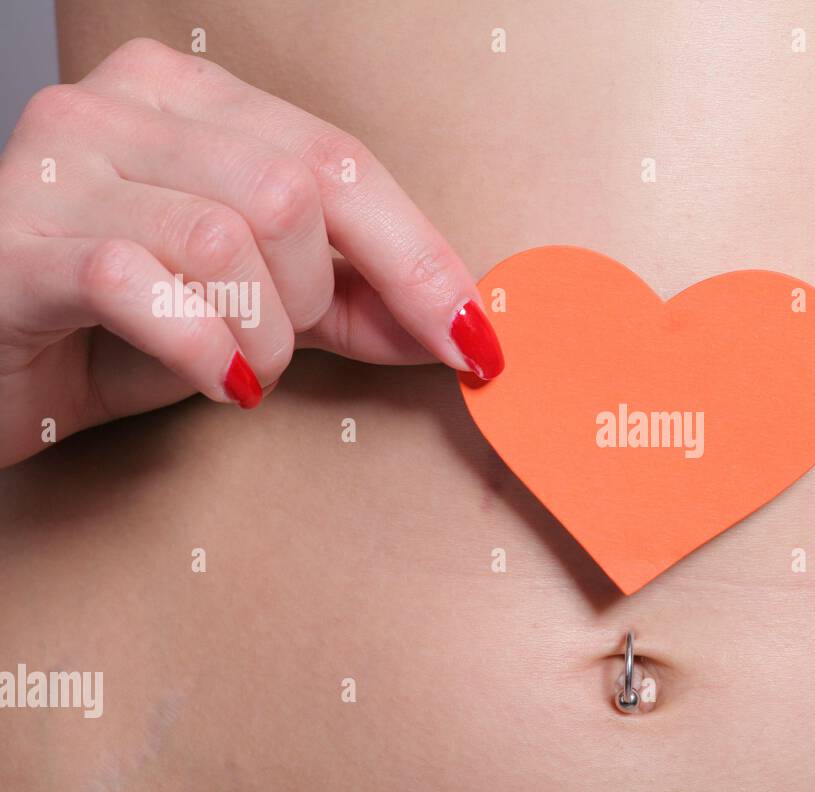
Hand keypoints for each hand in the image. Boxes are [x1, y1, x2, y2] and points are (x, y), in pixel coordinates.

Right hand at [0, 37, 502, 467]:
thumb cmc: (111, 331)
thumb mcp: (249, 310)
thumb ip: (345, 303)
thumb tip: (457, 326)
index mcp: (186, 97)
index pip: (340, 162)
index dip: (419, 258)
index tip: (476, 339)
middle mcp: (117, 106)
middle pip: (292, 191)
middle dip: (311, 299)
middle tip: (275, 348)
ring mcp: (57, 163)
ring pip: (228, 236)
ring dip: (258, 336)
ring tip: (232, 369)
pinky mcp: (12, 242)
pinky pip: (144, 284)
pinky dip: (202, 349)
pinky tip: (207, 378)